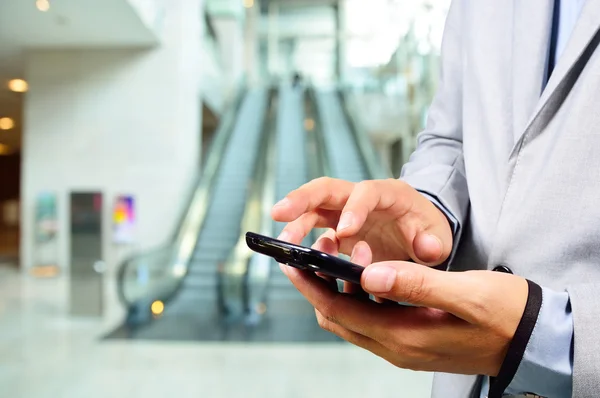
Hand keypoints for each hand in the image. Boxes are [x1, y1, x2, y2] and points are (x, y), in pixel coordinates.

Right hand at [271, 177, 452, 264]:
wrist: (419, 234)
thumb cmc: (428, 232)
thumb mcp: (438, 238)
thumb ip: (433, 243)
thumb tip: (425, 249)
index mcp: (389, 194)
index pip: (367, 193)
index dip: (354, 209)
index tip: (343, 232)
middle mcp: (361, 198)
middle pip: (327, 189)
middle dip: (302, 198)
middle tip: (279, 211)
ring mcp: (345, 212)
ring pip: (314, 209)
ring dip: (296, 223)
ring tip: (283, 243)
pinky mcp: (336, 229)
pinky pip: (315, 232)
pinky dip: (304, 243)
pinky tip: (296, 258)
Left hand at [280, 238, 528, 376]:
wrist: (532, 341)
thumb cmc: (505, 315)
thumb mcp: (466, 293)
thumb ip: (416, 283)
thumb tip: (371, 272)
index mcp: (403, 336)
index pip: (340, 311)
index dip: (312, 286)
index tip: (292, 261)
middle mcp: (396, 347)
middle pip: (338, 319)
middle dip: (316, 287)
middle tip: (304, 256)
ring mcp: (402, 347)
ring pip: (352, 320)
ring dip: (335, 292)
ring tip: (330, 259)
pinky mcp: (411, 341)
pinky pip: (370, 321)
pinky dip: (356, 299)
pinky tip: (361, 276)